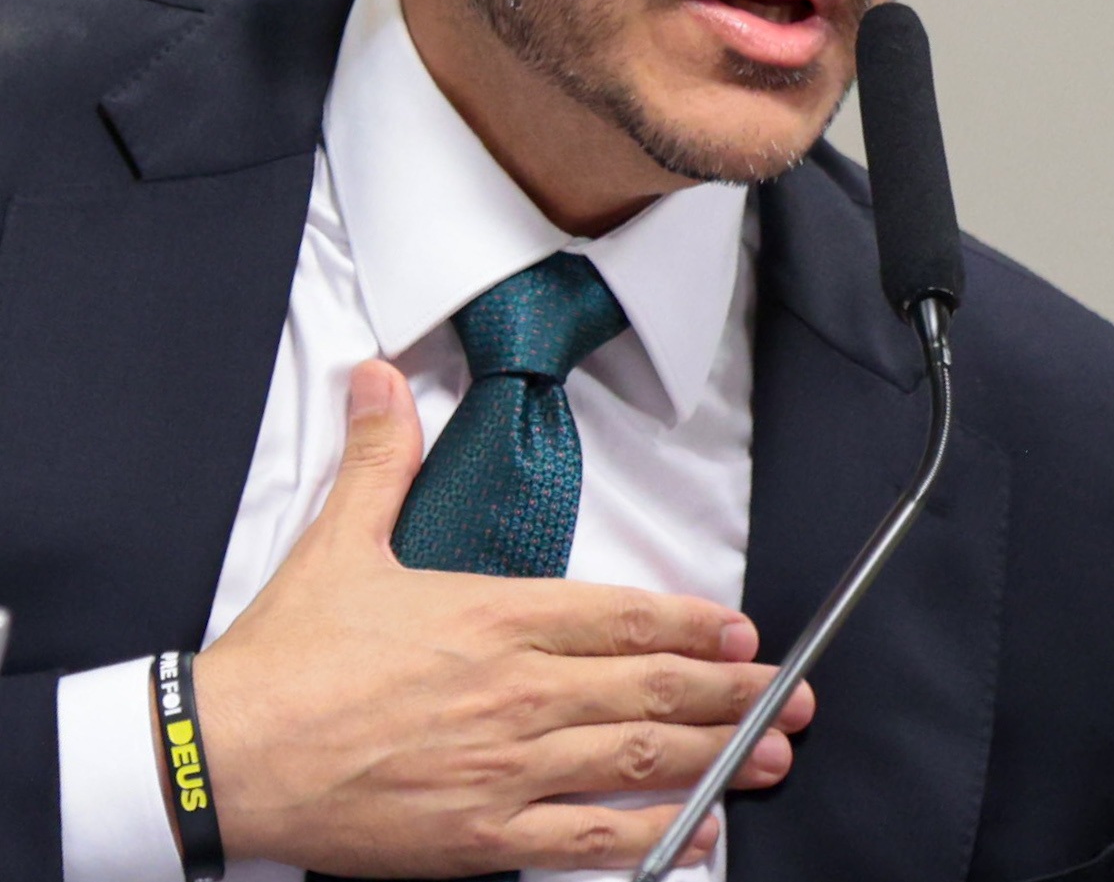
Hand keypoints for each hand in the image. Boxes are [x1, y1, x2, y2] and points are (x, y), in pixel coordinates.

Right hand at [193, 359, 816, 874]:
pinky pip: (587, 837)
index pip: (625, 616)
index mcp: (497, 617)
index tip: (744, 634)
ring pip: (637, 758)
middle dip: (735, 695)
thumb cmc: (284, 659)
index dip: (696, 626)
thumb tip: (380, 377)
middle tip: (792, 700)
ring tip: (772, 757)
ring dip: (718, 756)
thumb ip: (381, 460)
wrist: (221, 756)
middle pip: (652, 688)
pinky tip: (698, 831)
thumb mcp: (339, 543)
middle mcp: (518, 690)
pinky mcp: (482, 833)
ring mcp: (506, 765)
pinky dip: (653, 836)